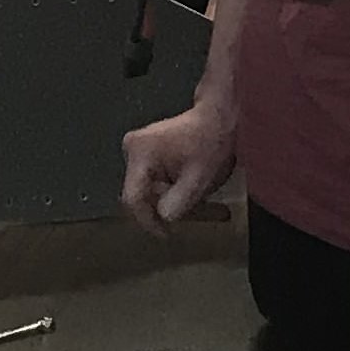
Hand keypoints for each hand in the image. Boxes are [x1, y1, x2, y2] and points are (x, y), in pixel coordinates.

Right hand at [120, 97, 238, 234]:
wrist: (217, 117)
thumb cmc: (211, 141)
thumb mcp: (199, 179)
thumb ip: (178, 203)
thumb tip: (164, 218)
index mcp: (142, 153)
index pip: (133, 198)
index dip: (148, 221)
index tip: (166, 233)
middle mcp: (132, 149)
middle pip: (139, 195)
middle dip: (162, 209)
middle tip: (190, 213)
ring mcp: (136, 148)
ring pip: (145, 190)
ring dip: (168, 200)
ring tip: (196, 201)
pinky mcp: (143, 151)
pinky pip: (151, 180)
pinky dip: (169, 190)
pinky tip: (189, 190)